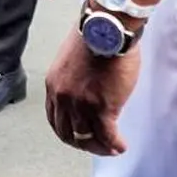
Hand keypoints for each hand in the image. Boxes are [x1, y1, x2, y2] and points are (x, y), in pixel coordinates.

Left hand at [44, 28, 138, 156]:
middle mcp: (63, 98)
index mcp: (54, 86)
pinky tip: (122, 145)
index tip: (81, 135)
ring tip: (113, 146)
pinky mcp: (102, 107)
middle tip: (98, 145)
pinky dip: (115, 144)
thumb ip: (73, 81)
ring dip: (101, 146)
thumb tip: (85, 93)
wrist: (106, 30)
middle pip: (68, 134)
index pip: (54, 120)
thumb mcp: (71, 62)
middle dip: (84, 143)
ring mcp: (81, 104)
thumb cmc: (94, 39)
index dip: (68, 132)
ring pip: (87, 138)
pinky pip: (108, 136)